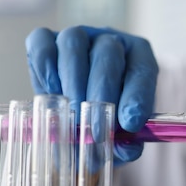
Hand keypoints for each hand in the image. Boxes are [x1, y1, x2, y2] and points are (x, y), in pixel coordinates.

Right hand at [25, 26, 158, 164]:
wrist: (79, 121)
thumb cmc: (106, 123)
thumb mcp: (121, 136)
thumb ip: (128, 143)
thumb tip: (127, 148)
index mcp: (139, 59)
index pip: (142, 69)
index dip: (137, 96)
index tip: (130, 123)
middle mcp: (110, 41)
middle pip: (107, 53)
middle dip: (101, 92)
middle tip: (96, 126)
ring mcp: (78, 37)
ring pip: (73, 43)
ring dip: (73, 81)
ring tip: (74, 114)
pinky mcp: (46, 40)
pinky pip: (42, 42)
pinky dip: (44, 67)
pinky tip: (51, 93)